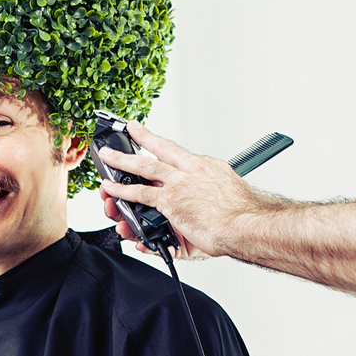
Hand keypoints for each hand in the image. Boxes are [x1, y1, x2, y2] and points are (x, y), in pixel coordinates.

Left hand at [98, 122, 256, 257]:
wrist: (246, 225)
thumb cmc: (243, 214)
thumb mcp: (228, 191)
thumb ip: (211, 190)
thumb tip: (206, 196)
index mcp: (206, 167)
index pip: (178, 151)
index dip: (163, 142)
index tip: (153, 135)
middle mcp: (191, 171)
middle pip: (159, 150)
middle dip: (141, 139)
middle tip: (128, 130)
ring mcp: (178, 185)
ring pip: (143, 168)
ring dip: (123, 162)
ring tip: (108, 157)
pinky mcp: (169, 202)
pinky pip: (139, 195)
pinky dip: (122, 192)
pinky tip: (111, 189)